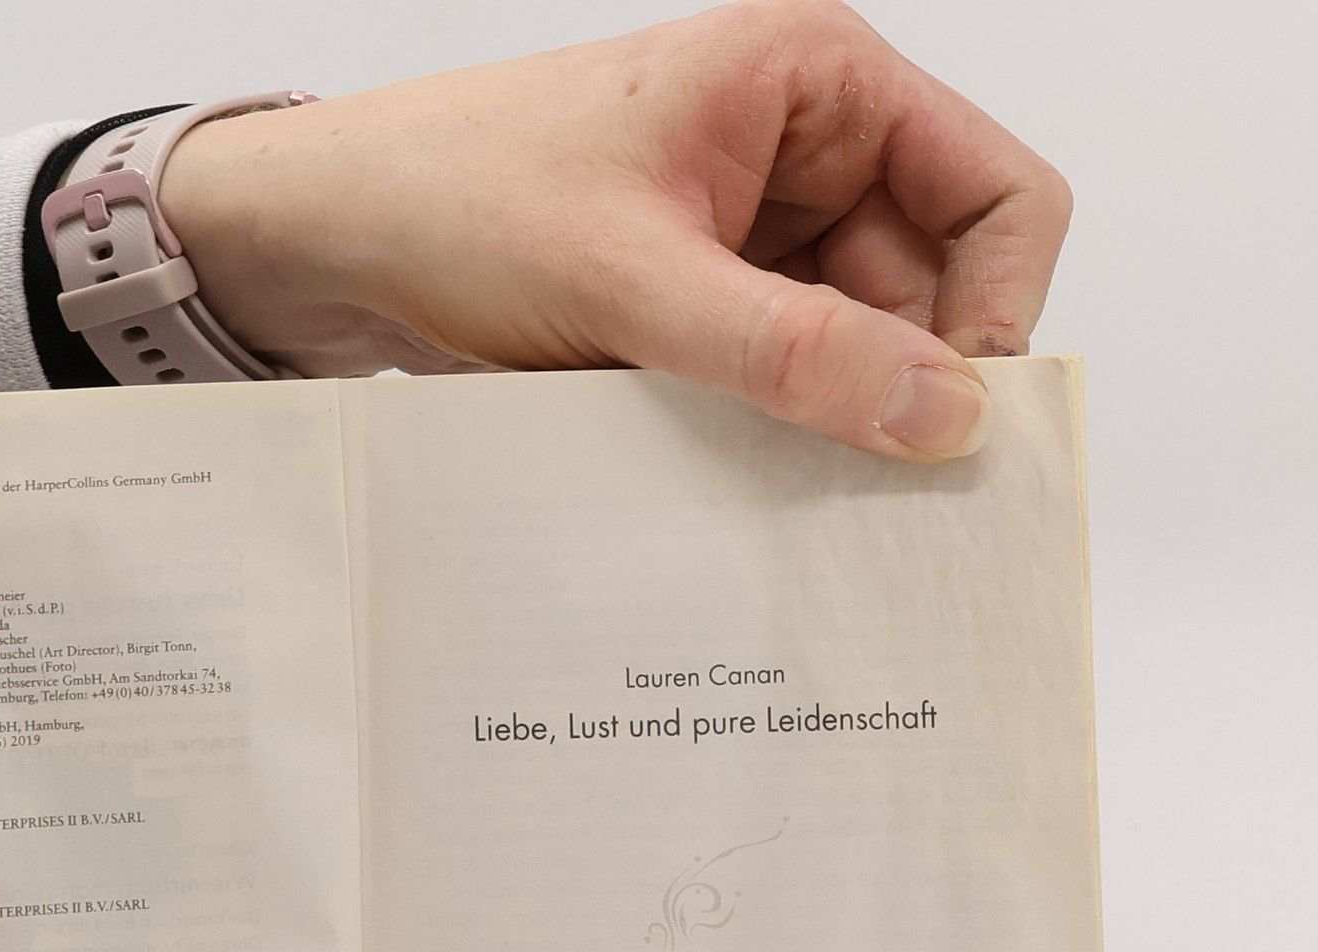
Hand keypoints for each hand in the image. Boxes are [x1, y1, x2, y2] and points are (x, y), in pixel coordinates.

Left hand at [160, 0, 1071, 458]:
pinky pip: (776, 378)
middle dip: (895, 386)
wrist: (329, 238)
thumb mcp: (633, 280)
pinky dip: (761, 428)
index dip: (997, 313)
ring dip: (818, 417)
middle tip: (855, 492)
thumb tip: (943, 415)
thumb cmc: (454, 198)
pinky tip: (716, 465)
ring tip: (754, 469)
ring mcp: (750, 235)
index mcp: (816, 85)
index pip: (997, 197)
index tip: (952, 424)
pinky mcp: (699, 304)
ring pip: (850, 349)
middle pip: (928, 291)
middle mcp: (801, 153)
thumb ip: (791, 351)